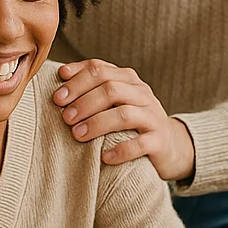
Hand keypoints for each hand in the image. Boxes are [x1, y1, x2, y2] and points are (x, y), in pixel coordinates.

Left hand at [53, 59, 194, 180]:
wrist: (169, 145)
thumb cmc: (131, 120)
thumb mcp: (115, 99)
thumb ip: (93, 85)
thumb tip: (62, 73)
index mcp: (128, 79)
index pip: (100, 70)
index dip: (77, 82)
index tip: (57, 97)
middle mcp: (142, 94)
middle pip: (111, 89)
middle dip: (84, 102)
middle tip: (65, 117)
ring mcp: (153, 117)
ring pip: (124, 114)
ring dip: (97, 123)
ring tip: (77, 135)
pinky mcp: (159, 141)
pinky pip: (140, 144)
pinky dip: (121, 150)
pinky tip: (104, 157)